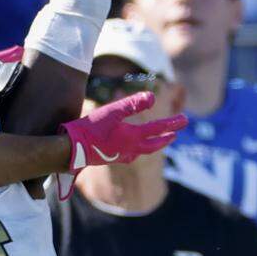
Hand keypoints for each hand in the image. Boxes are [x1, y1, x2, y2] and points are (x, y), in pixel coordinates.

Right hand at [55, 91, 186, 197]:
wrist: (71, 150)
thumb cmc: (90, 128)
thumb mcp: (112, 111)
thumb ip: (132, 104)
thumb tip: (152, 96)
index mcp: (133, 136)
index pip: (158, 128)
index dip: (172, 123)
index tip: (185, 119)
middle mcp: (130, 149)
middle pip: (154, 144)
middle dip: (166, 138)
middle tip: (176, 133)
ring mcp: (120, 155)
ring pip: (143, 151)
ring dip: (154, 145)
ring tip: (159, 141)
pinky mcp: (111, 158)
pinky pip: (131, 155)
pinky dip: (139, 150)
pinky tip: (134, 150)